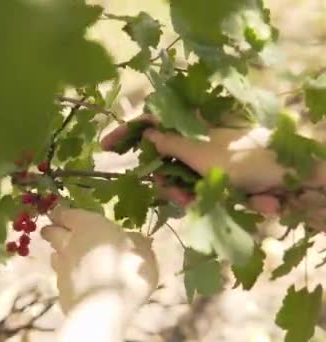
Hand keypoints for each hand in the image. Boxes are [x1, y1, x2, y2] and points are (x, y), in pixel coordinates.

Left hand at [41, 206, 157, 340]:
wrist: (104, 306)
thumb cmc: (127, 270)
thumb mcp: (142, 252)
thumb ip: (136, 243)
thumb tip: (134, 239)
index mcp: (87, 226)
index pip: (66, 213)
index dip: (63, 213)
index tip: (61, 214)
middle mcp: (68, 243)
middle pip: (52, 232)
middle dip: (53, 230)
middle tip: (57, 231)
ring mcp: (61, 267)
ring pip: (55, 255)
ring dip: (60, 254)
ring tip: (69, 257)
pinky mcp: (60, 289)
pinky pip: (61, 278)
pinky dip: (68, 277)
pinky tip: (78, 282)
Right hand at [102, 115, 325, 214]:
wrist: (295, 177)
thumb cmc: (245, 158)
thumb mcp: (200, 151)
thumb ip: (168, 142)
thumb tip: (146, 132)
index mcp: (191, 124)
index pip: (151, 120)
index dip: (126, 132)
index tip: (104, 147)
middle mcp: (199, 139)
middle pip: (164, 158)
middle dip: (167, 180)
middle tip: (178, 195)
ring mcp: (212, 158)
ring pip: (183, 180)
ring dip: (192, 195)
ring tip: (208, 202)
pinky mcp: (224, 177)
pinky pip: (205, 191)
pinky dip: (216, 199)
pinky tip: (241, 200)